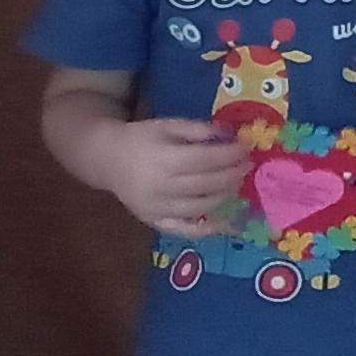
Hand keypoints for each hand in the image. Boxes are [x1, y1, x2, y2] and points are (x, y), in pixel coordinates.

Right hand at [105, 118, 247, 238]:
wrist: (107, 159)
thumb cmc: (141, 139)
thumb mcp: (169, 125)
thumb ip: (199, 129)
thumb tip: (231, 136)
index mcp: (163, 160)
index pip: (205, 160)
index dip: (230, 154)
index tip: (247, 148)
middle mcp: (160, 187)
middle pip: (206, 184)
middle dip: (232, 174)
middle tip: (248, 165)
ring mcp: (156, 208)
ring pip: (200, 207)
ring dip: (224, 196)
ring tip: (237, 183)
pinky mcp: (153, 222)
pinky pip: (183, 230)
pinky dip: (205, 229)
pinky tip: (224, 223)